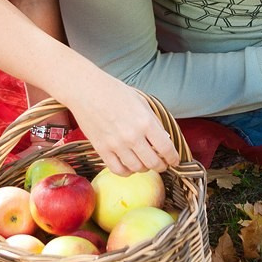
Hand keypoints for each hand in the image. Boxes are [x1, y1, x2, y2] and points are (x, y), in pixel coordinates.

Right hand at [64, 72, 180, 174]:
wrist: (86, 90)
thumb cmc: (114, 91)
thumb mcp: (141, 102)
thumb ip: (153, 122)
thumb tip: (164, 139)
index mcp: (145, 122)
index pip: (166, 148)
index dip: (173, 158)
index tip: (174, 160)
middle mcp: (132, 136)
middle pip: (153, 163)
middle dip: (161, 166)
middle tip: (161, 163)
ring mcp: (116, 145)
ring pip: (137, 168)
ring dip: (144, 168)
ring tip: (144, 162)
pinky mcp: (102, 150)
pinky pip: (118, 170)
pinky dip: (127, 171)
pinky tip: (129, 165)